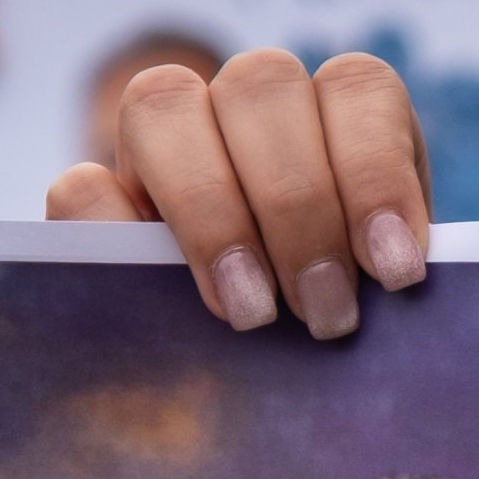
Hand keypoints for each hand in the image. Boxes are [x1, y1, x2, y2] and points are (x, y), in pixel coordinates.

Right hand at [48, 51, 430, 340]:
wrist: (252, 389)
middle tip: (326, 312)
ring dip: (213, 210)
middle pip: (260, 89)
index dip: (375, 170)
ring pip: (163, 103)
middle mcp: (246, 110)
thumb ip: (384, 274)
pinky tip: (159, 291)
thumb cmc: (338, 331)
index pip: (355, 89)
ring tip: (254, 313)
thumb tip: (397, 285)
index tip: (395, 269)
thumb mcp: (376, 299)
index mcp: (334, 119)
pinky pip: (81, 187)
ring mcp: (162, 145)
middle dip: (299, 208)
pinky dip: (119, 230)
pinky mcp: (93, 202)